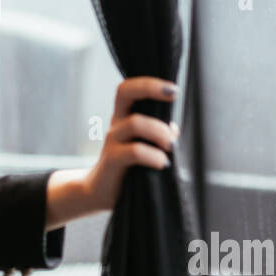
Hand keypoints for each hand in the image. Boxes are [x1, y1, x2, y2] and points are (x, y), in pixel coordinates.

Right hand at [45, 77, 179, 229]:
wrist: (100, 192)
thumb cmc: (127, 168)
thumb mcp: (145, 148)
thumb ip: (158, 136)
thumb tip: (174, 128)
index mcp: (124, 117)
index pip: (130, 88)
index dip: (150, 83)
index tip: (174, 90)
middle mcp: (116, 123)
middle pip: (124, 91)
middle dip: (150, 88)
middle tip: (174, 96)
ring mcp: (112, 140)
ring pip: (135, 123)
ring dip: (160, 132)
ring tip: (171, 147)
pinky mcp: (112, 159)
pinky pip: (134, 151)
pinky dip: (154, 156)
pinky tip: (162, 164)